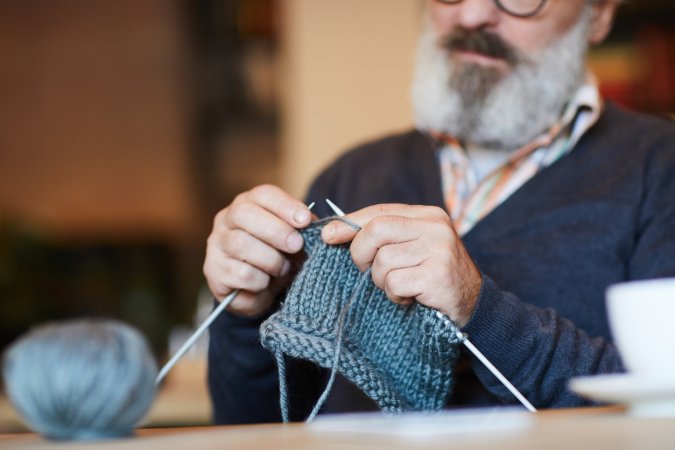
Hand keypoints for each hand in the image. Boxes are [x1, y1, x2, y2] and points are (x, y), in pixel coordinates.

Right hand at [203, 184, 312, 316]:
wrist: (256, 290)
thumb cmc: (276, 255)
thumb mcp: (292, 238)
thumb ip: (303, 229)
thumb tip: (319, 226)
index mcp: (247, 204)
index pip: (263, 194)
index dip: (285, 205)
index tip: (305, 220)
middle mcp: (226, 219)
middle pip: (244, 214)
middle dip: (276, 230)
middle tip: (297, 245)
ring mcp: (217, 245)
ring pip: (241, 244)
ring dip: (270, 259)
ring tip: (282, 268)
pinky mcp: (215, 271)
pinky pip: (241, 274)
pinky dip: (260, 281)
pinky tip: (265, 283)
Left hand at [321, 204, 480, 326]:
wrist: (473, 304)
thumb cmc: (433, 274)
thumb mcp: (413, 246)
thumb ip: (384, 236)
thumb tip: (333, 231)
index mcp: (428, 215)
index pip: (380, 211)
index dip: (350, 223)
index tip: (328, 235)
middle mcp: (435, 228)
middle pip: (376, 231)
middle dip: (361, 254)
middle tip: (369, 270)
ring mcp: (438, 250)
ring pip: (382, 262)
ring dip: (383, 282)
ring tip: (401, 286)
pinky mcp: (437, 275)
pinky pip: (394, 283)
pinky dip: (395, 295)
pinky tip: (411, 297)